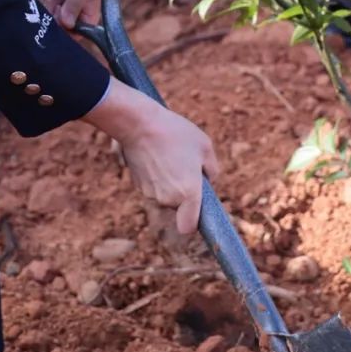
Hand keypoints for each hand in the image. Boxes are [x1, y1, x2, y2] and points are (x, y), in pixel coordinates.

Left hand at [27, 0, 100, 30]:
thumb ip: (74, 6)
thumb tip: (67, 24)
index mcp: (85, 20)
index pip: (71, 35)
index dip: (61, 26)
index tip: (58, 11)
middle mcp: (69, 18)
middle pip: (52, 24)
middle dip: (51, 6)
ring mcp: (54, 9)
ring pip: (40, 12)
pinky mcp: (43, 0)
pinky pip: (32, 0)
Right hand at [83, 80, 219, 233]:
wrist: (138, 124)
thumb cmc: (175, 132)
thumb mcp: (205, 146)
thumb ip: (211, 170)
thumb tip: (206, 180)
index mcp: (188, 193)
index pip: (188, 227)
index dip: (193, 222)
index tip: (198, 210)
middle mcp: (168, 198)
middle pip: (179, 206)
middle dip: (185, 192)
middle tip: (186, 166)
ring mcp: (150, 193)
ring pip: (166, 195)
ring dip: (170, 182)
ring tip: (169, 155)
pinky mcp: (138, 184)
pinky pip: (154, 186)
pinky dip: (157, 176)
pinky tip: (157, 155)